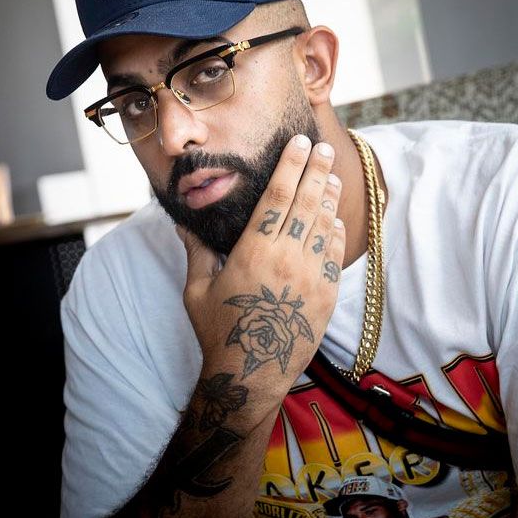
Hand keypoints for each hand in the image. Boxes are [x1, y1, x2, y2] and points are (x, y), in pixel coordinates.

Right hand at [178, 135, 345, 393]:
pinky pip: (335, 254)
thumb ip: (196, 251)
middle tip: (322, 147)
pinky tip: (333, 218)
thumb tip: (181, 221)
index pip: (278, 196)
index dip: (290, 165)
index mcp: (254, 250)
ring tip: (330, 174)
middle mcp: (287, 258)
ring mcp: (312, 276)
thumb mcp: (197, 290)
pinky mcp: (327, 296)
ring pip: (325, 224)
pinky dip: (336, 231)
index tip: (298, 142)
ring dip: (328, 196)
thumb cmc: (218, 332)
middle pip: (307, 202)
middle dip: (316, 169)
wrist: (251, 374)